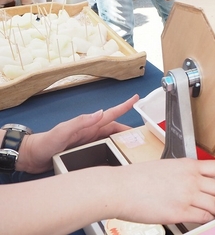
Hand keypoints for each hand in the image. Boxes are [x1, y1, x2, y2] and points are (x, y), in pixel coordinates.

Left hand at [18, 95, 137, 173]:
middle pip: (114, 129)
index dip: (123, 106)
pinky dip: (112, 152)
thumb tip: (100, 112)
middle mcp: (90, 133)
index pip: (110, 114)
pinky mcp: (83, 153)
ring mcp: (87, 143)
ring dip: (121, 141)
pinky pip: (103, 150)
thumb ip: (80, 122)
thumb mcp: (62, 131)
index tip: (136, 99)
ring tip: (134, 147)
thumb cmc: (45, 143)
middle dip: (128, 130)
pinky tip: (116, 158)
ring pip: (110, 140)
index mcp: (87, 126)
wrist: (31, 157)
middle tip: (142, 135)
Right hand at [110, 158, 214, 224]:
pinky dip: (209, 219)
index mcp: (189, 165)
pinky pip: (202, 217)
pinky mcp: (180, 213)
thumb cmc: (139, 178)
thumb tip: (195, 182)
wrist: (121, 188)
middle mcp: (192, 179)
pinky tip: (211, 220)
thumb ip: (185, 174)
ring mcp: (187, 196)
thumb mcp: (168, 167)